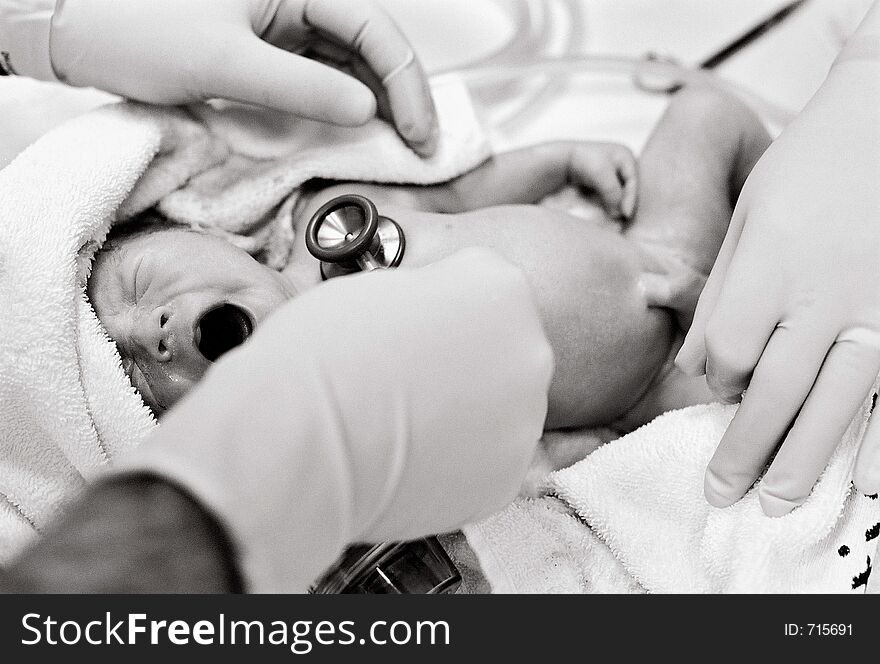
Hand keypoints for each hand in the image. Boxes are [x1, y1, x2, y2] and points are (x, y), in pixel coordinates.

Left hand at [49, 0, 437, 154]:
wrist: (72, 26)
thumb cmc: (134, 27)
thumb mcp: (225, 63)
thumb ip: (301, 87)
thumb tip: (366, 112)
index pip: (374, 27)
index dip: (406, 84)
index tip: (419, 135)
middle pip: (371, 42)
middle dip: (401, 96)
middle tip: (420, 147)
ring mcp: (280, 19)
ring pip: (350, 59)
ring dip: (377, 101)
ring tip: (398, 145)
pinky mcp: (265, 45)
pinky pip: (319, 72)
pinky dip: (342, 102)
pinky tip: (356, 130)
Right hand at [116, 248, 552, 590]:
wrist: (300, 439)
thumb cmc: (324, 351)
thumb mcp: (385, 285)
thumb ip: (433, 296)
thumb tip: (438, 323)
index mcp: (502, 286)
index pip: (482, 285)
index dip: (439, 306)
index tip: (409, 327)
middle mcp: (531, 351)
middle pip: (503, 347)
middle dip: (466, 359)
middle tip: (408, 377)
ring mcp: (525, 419)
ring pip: (501, 407)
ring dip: (467, 411)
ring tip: (405, 422)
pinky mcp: (508, 477)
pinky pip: (489, 459)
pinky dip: (459, 460)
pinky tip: (413, 456)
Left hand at [567, 142, 637, 219]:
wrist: (561, 160)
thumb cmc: (583, 162)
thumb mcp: (602, 175)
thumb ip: (614, 194)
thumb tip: (619, 214)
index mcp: (625, 155)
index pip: (633, 181)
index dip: (631, 199)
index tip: (625, 215)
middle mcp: (619, 163)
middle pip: (628, 187)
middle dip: (625, 203)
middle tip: (623, 219)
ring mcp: (609, 172)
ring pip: (619, 193)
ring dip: (617, 205)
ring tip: (615, 219)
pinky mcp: (599, 181)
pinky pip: (609, 195)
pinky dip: (609, 204)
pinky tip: (607, 213)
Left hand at [676, 58, 879, 514]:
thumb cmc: (810, 164)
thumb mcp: (748, 216)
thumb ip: (722, 292)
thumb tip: (696, 365)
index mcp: (770, 268)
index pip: (730, 353)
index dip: (719, 380)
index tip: (720, 387)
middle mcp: (824, 296)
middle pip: (774, 393)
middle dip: (744, 450)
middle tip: (722, 494)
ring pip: (836, 404)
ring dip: (804, 462)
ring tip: (778, 504)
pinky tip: (864, 480)